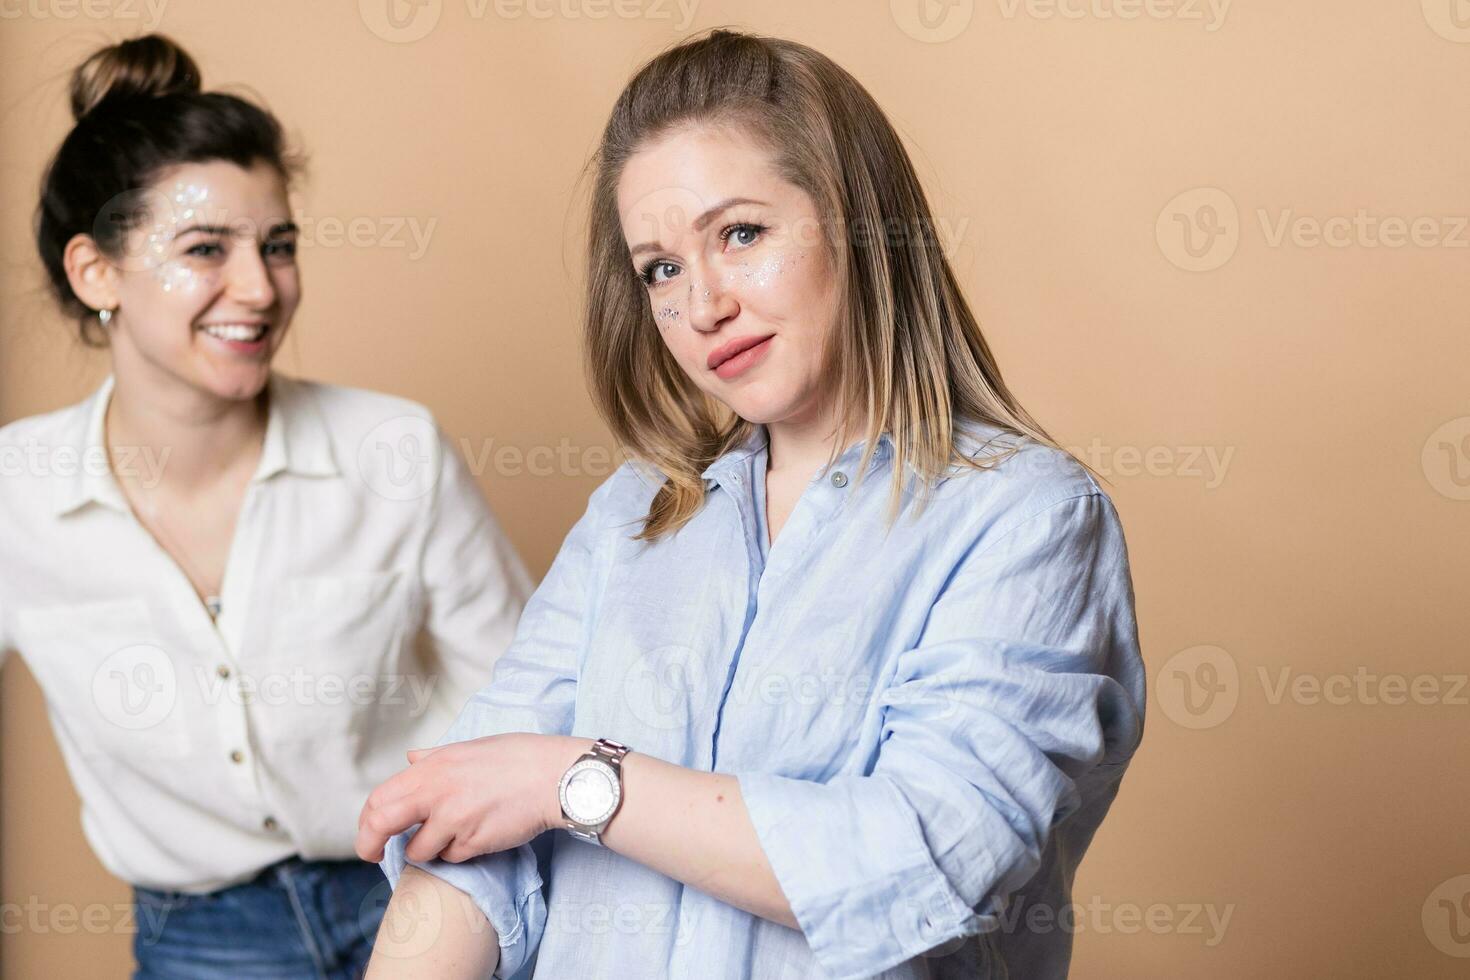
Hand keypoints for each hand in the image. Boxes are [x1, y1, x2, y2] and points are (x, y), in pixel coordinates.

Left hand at [355, 733, 582, 864]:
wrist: (554, 776)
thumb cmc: (516, 758)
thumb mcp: (469, 747)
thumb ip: (434, 758)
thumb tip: (410, 759)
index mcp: (432, 767)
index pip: (379, 797)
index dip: (367, 820)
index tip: (372, 832)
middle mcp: (437, 792)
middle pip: (382, 824)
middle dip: (371, 845)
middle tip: (376, 855)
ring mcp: (454, 818)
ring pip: (419, 850)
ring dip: (429, 849)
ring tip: (454, 835)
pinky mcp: (473, 841)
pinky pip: (452, 857)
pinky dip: (459, 853)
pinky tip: (479, 834)